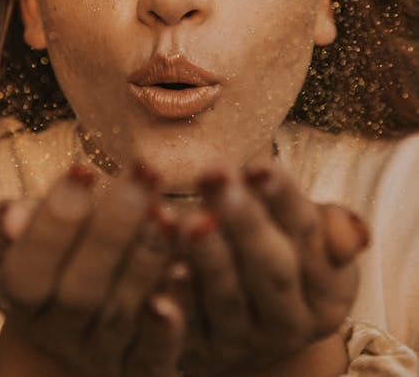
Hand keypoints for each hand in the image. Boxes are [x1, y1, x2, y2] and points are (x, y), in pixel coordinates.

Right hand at [0, 164, 183, 376]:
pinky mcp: (143, 369)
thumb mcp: (22, 237)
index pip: (28, 268)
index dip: (53, 222)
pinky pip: (155, 354)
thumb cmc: (55, 254)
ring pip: (121, 316)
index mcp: (25, 300)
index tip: (83, 169)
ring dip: (146, 263)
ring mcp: (102, 356)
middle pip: (80, 291)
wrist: (86, 316)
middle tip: (142, 175)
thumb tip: (12, 218)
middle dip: (111, 229)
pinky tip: (184, 273)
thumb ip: (1, 226)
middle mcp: (60, 335)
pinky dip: (168, 321)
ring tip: (167, 214)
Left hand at [170, 161, 367, 376]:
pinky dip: (179, 302)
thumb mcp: (311, 235)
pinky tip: (167, 271)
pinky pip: (190, 329)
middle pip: (271, 269)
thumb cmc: (282, 251)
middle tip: (217, 179)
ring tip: (191, 220)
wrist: (249, 315)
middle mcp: (290, 323)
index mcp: (328, 291)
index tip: (258, 166)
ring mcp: (247, 342)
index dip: (282, 199)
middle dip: (244, 221)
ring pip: (228, 299)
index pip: (307, 234)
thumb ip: (331, 226)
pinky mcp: (204, 354)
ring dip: (209, 258)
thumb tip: (353, 231)